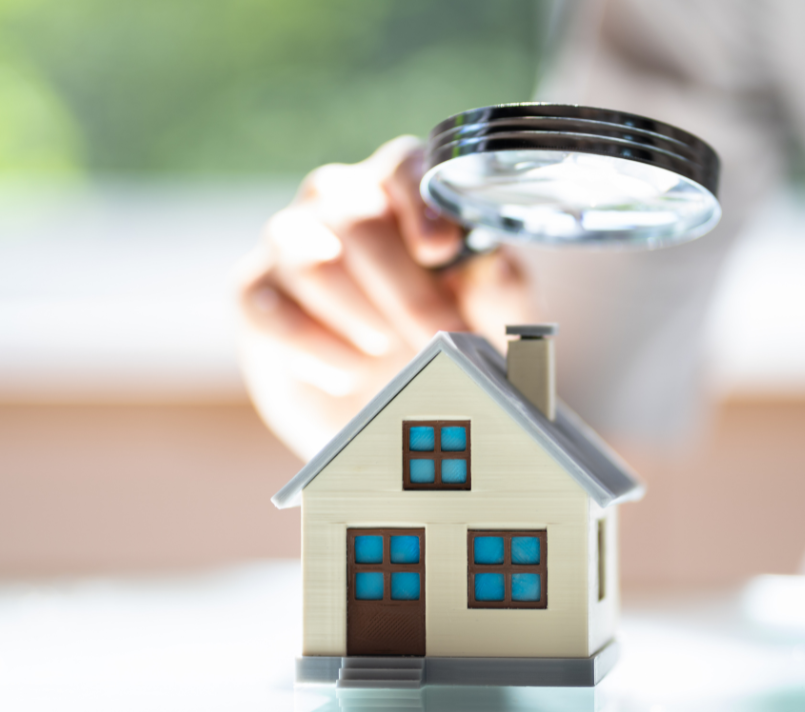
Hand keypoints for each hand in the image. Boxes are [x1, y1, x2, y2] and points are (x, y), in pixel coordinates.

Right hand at [235, 136, 535, 458]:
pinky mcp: (255, 293)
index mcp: (400, 191)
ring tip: (386, 353)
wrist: (381, 402)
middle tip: (438, 342)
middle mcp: (339, 202)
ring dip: (361, 319)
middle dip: (408, 294)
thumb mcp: (487, 321)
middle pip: (362, 223)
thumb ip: (497, 293)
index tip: (440, 251)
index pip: (404, 164)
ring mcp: (289, 242)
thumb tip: (492, 265)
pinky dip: (318, 351)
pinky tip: (348, 374)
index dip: (421, 203)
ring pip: (315, 263)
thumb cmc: (440, 339)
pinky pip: (273, 312)